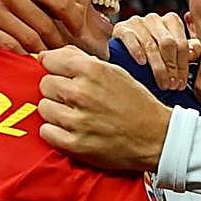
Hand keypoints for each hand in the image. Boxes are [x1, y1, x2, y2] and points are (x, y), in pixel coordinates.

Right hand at [0, 0, 86, 52]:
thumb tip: (77, 11)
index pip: (60, 2)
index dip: (75, 22)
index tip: (78, 33)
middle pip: (46, 26)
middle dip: (57, 44)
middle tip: (62, 54)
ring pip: (29, 39)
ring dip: (40, 52)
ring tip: (45, 58)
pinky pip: (8, 47)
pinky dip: (20, 56)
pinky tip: (24, 58)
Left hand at [38, 46, 170, 170]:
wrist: (156, 137)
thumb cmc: (136, 103)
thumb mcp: (114, 71)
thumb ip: (80, 60)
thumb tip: (45, 56)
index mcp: (91, 71)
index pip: (49, 61)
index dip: (55, 69)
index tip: (62, 76)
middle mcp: (81, 93)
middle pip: (45, 85)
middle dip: (57, 90)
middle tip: (74, 99)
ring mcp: (77, 120)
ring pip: (43, 107)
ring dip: (55, 111)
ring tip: (74, 115)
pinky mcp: (75, 144)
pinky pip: (46, 131)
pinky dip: (55, 132)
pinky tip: (71, 130)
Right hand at [115, 13, 200, 90]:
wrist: (122, 49)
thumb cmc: (152, 51)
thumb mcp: (172, 51)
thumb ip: (187, 50)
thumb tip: (197, 50)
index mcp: (171, 21)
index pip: (181, 44)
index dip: (183, 66)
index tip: (181, 84)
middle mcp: (155, 19)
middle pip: (168, 44)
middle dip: (171, 68)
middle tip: (172, 86)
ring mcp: (138, 22)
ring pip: (151, 45)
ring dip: (158, 67)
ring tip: (162, 84)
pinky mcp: (122, 28)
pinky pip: (131, 39)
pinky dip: (137, 51)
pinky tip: (142, 63)